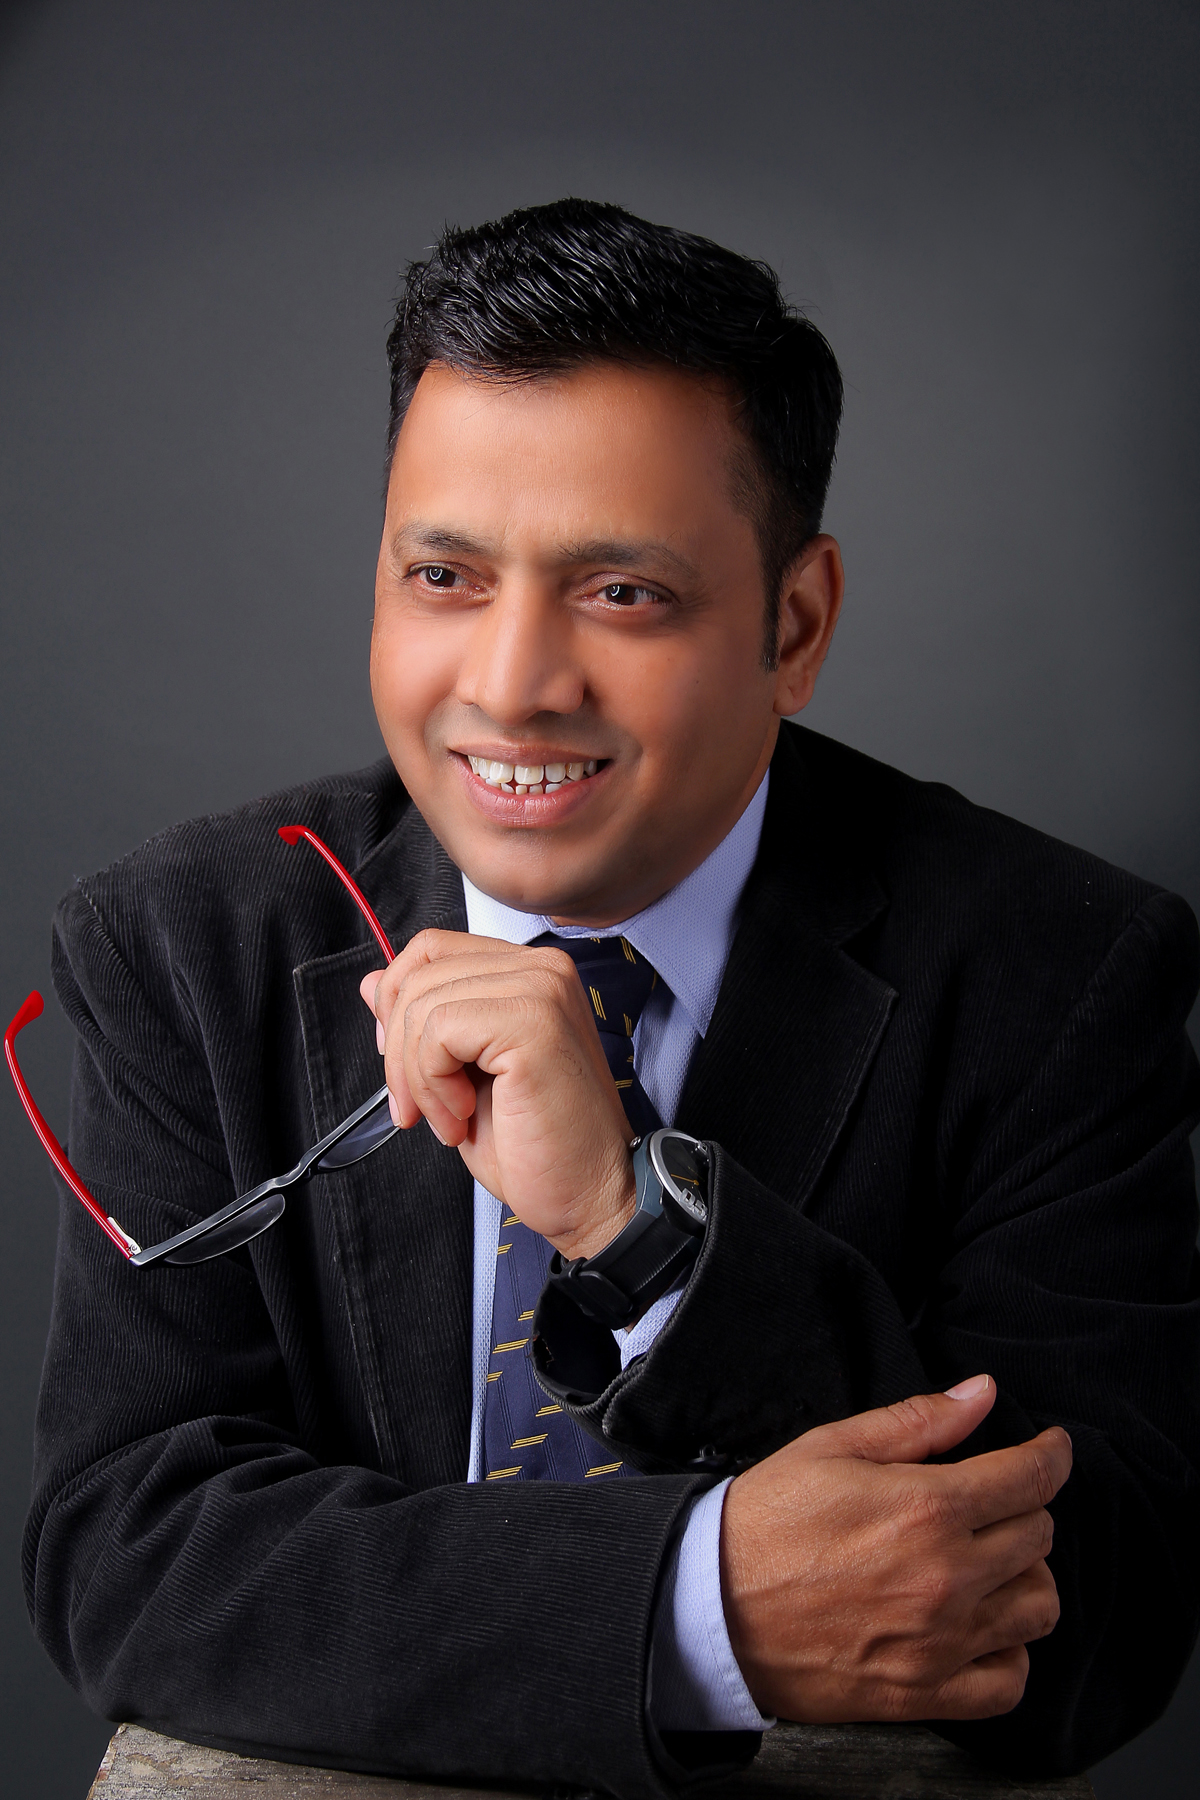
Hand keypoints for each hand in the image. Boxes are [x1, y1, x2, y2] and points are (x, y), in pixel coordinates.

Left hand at [360, 931, 635, 1257]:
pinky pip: (439, 1031)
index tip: (402, 1064)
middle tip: (417, 1109)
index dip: (397, 1004)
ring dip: (416, 1076)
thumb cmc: (536, 1145)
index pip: (432, 949)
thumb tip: (371, 984)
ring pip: (421, 1003)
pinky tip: (462, 1115)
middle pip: (419, 974)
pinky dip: (433, 1084)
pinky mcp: (533, 1022)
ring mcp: (541, 989)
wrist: (590, 1195)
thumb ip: (424, 1021)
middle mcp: (542, 969)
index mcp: (528, 974)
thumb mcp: (460, 1074)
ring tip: (450, 1118)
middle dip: (397, 1052)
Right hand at [720, 1374, 1070, 1722]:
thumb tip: (982, 1394)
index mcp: (926, 1507)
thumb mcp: (834, 1447)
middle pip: (1040, 1537)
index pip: (1030, 1480)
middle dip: (1025, 1508)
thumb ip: (918, 1421)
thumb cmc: (767, 1521)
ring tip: (988, 1561)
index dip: (1051, 1456)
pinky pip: (1010, 1680)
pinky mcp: (925, 1692)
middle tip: (991, 1500)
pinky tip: (979, 1625)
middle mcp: (947, 1577)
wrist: (711, 1606)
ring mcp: (941, 1641)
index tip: (1051, 1448)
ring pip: (1039, 1607)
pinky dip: (1009, 1652)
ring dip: (1025, 1577)